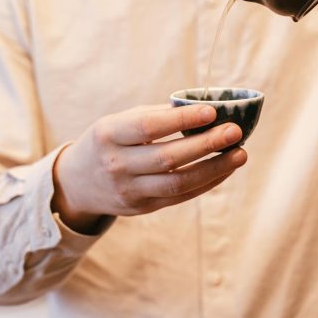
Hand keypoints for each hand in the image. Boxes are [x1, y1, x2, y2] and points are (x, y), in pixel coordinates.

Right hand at [51, 104, 246, 233]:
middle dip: (205, 144)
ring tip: (240, 154)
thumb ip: (157, 116)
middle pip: (167, 157)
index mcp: (109, 135)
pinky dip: (206, 182)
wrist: (77, 184)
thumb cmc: (109, 142)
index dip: (182, 119)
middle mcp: (116, 165)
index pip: (148, 126)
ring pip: (178, 183)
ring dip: (214, 168)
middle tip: (235, 131)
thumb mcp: (119, 123)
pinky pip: (180, 196)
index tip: (212, 111)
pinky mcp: (142, 208)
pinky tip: (225, 169)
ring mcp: (129, 191)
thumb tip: (205, 108)